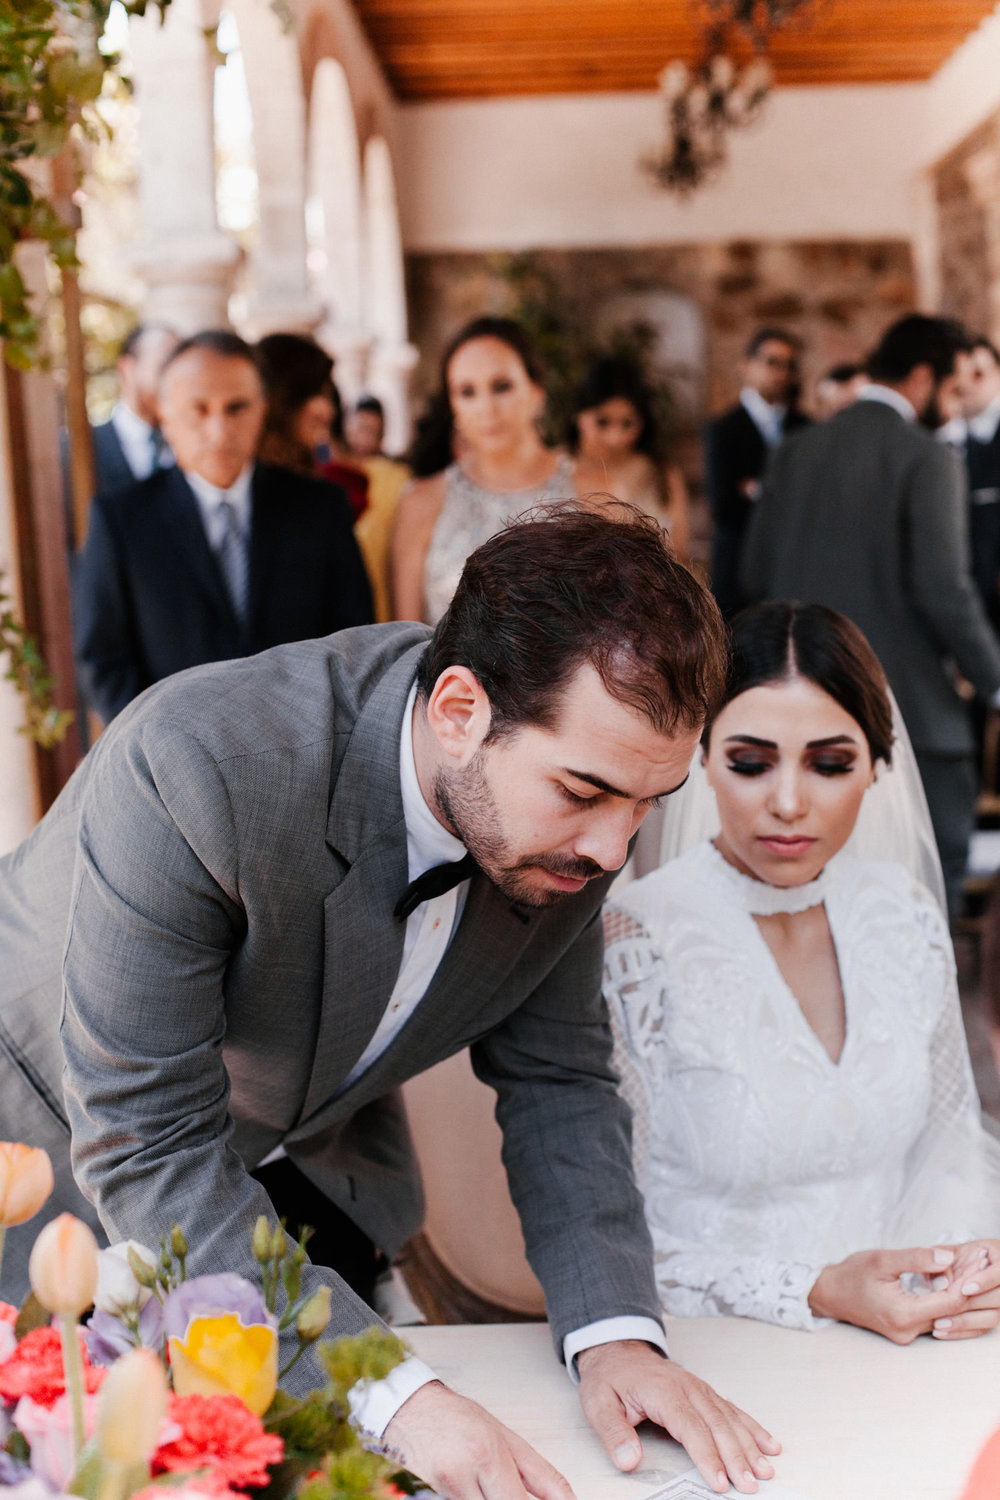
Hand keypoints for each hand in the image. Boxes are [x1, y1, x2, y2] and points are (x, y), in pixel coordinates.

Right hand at [384, 1380, 574, 1499]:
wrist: (409, 1409)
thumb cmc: (458, 1417)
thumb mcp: (503, 1436)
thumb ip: (534, 1472)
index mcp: (493, 1451)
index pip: (528, 1497)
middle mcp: (472, 1469)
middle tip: (520, 1494)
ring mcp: (452, 1484)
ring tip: (498, 1487)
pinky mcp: (438, 1493)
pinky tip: (484, 1492)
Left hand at [577, 1339, 779, 1495]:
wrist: (617, 1350)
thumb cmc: (610, 1378)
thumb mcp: (598, 1403)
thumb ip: (613, 1433)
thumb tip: (629, 1461)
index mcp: (663, 1391)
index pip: (689, 1427)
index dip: (706, 1455)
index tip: (719, 1482)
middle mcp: (687, 1388)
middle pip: (716, 1425)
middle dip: (736, 1457)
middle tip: (749, 1485)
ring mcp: (699, 1389)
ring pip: (729, 1418)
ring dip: (749, 1445)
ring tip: (765, 1469)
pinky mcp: (705, 1392)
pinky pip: (732, 1410)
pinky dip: (752, 1427)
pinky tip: (768, 1443)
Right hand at [807, 1246, 999, 1342]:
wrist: (829, 1294)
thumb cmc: (852, 1274)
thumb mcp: (882, 1259)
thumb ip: (916, 1259)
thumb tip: (949, 1258)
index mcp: (903, 1314)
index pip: (951, 1300)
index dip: (968, 1279)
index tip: (979, 1259)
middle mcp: (908, 1331)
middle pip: (952, 1309)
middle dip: (968, 1283)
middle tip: (981, 1260)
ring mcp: (908, 1334)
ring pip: (946, 1314)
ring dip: (959, 1290)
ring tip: (971, 1267)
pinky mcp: (907, 1331)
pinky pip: (935, 1316)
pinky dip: (945, 1298)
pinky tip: (953, 1280)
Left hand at [930, 1239, 999, 1340]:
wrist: (956, 1267)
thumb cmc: (952, 1255)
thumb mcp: (945, 1253)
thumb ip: (941, 1264)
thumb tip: (939, 1284)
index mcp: (999, 1256)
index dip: (985, 1281)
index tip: (965, 1289)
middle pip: (999, 1298)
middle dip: (972, 1304)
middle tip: (945, 1308)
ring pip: (992, 1318)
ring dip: (965, 1322)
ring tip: (939, 1323)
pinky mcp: (991, 1317)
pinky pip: (982, 1329)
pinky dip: (962, 1331)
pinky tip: (942, 1332)